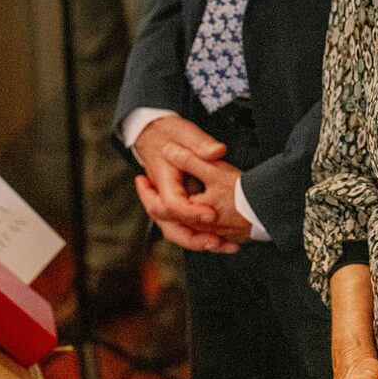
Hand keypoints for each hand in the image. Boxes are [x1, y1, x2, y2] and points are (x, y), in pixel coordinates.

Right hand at [133, 116, 241, 253]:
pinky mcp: (178, 205)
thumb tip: (217, 151)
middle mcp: (163, 196)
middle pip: (170, 226)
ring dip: (198, 241)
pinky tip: (222, 241)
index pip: (173, 203)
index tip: (212, 215)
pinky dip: (201, 235)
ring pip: (177, 230)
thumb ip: (201, 144)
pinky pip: (186, 226)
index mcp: (164, 179)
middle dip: (193, 238)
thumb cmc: (170, 133)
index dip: (191, 212)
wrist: (155, 134)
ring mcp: (169, 203)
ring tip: (222, 245)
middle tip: (216, 242)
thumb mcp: (185, 132)